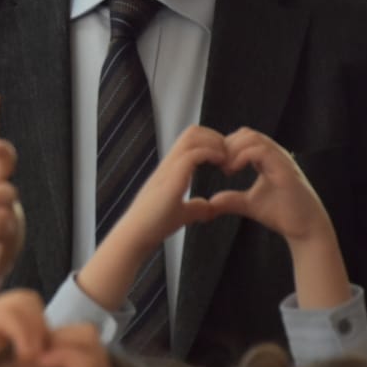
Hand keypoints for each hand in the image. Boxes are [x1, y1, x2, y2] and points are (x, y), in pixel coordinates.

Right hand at [0, 289, 49, 366]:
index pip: (29, 317)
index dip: (42, 337)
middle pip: (32, 301)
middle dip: (45, 326)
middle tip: (42, 360)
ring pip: (26, 301)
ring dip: (37, 329)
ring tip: (31, 360)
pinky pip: (10, 315)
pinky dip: (23, 333)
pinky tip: (20, 360)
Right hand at [0, 325, 166, 366]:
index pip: (79, 357)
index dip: (56, 353)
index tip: (32, 359)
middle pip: (86, 336)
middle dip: (58, 336)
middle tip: (34, 349)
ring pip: (89, 335)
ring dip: (64, 337)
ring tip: (42, 352)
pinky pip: (88, 343)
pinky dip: (70, 343)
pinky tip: (52, 359)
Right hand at [106, 125, 241, 258]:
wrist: (137, 236)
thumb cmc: (155, 225)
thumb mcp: (182, 213)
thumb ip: (196, 208)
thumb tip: (210, 208)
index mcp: (171, 169)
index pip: (191, 139)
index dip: (211, 141)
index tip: (225, 157)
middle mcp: (169, 163)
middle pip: (193, 131)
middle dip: (215, 137)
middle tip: (229, 154)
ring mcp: (169, 169)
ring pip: (192, 137)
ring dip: (214, 143)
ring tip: (226, 159)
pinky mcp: (171, 179)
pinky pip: (193, 155)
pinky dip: (211, 154)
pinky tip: (222, 165)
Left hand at [207, 128, 332, 245]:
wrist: (306, 229)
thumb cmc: (283, 214)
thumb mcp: (249, 204)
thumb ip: (231, 200)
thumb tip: (211, 201)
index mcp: (267, 159)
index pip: (244, 138)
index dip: (226, 147)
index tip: (216, 164)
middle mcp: (275, 155)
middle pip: (246, 133)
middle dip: (228, 146)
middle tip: (218, 165)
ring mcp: (282, 159)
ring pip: (253, 137)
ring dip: (233, 149)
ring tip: (225, 169)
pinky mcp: (285, 169)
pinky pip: (261, 151)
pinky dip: (243, 156)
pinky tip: (233, 170)